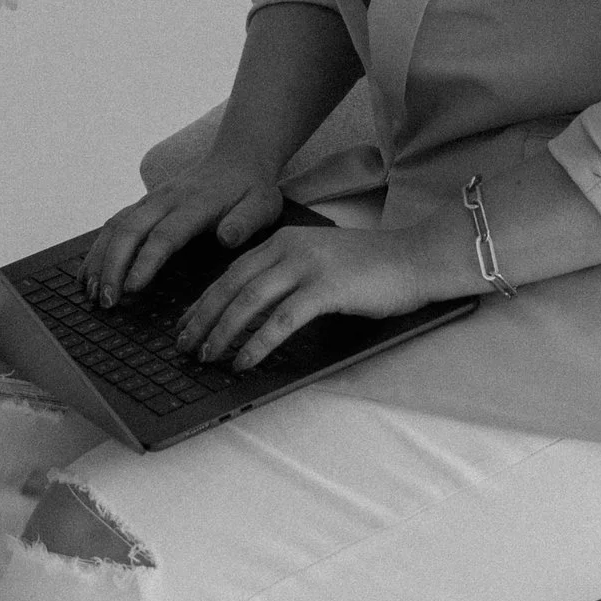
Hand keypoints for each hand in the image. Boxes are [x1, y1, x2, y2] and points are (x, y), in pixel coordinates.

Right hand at [82, 152, 283, 307]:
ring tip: (91, 293)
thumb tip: (226, 238)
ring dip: (99, 259)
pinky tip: (88, 273)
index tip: (131, 288)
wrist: (237, 158)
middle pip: (130, 231)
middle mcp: (166, 200)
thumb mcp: (261, 205)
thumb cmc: (250, 189)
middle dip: (112, 267)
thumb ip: (246, 222)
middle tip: (106, 301)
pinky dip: (97, 249)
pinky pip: (113, 224)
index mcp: (195, 204)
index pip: (165, 235)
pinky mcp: (144, 204)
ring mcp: (151, 200)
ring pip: (115, 226)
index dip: (145, 262)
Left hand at [175, 218, 456, 372]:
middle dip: (202, 319)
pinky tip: (244, 361)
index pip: (231, 272)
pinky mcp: (326, 288)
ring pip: (249, 301)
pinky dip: (258, 343)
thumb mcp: (319, 261)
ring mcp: (308, 265)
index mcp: (284, 239)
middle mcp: (289, 247)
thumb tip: (250, 311)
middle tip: (184, 347)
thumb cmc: (370, 268)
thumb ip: (286, 276)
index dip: (203, 301)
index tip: (185, 325)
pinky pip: (281, 320)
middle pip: (231, 286)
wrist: (415, 258)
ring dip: (223, 332)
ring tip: (208, 357)